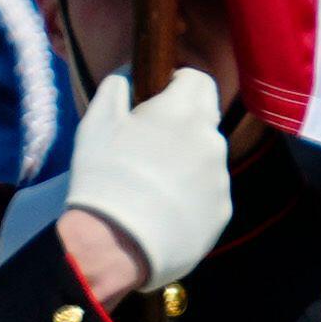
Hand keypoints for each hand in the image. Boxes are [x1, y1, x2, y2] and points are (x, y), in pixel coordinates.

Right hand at [62, 67, 232, 291]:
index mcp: (183, 111)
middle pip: (206, 120)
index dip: (180, 84)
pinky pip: (211, 194)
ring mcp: (220, 179)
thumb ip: (116, 88)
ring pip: (209, 159)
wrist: (117, 244)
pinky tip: (167, 211)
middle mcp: (211, 141)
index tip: (163, 96)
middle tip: (154, 145)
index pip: (199, 80)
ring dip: (190, 163)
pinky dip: (194, 196)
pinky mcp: (223, 212)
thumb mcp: (97, 121)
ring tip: (156, 186)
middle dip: (185, 124)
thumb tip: (127, 77)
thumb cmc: (104, 176)